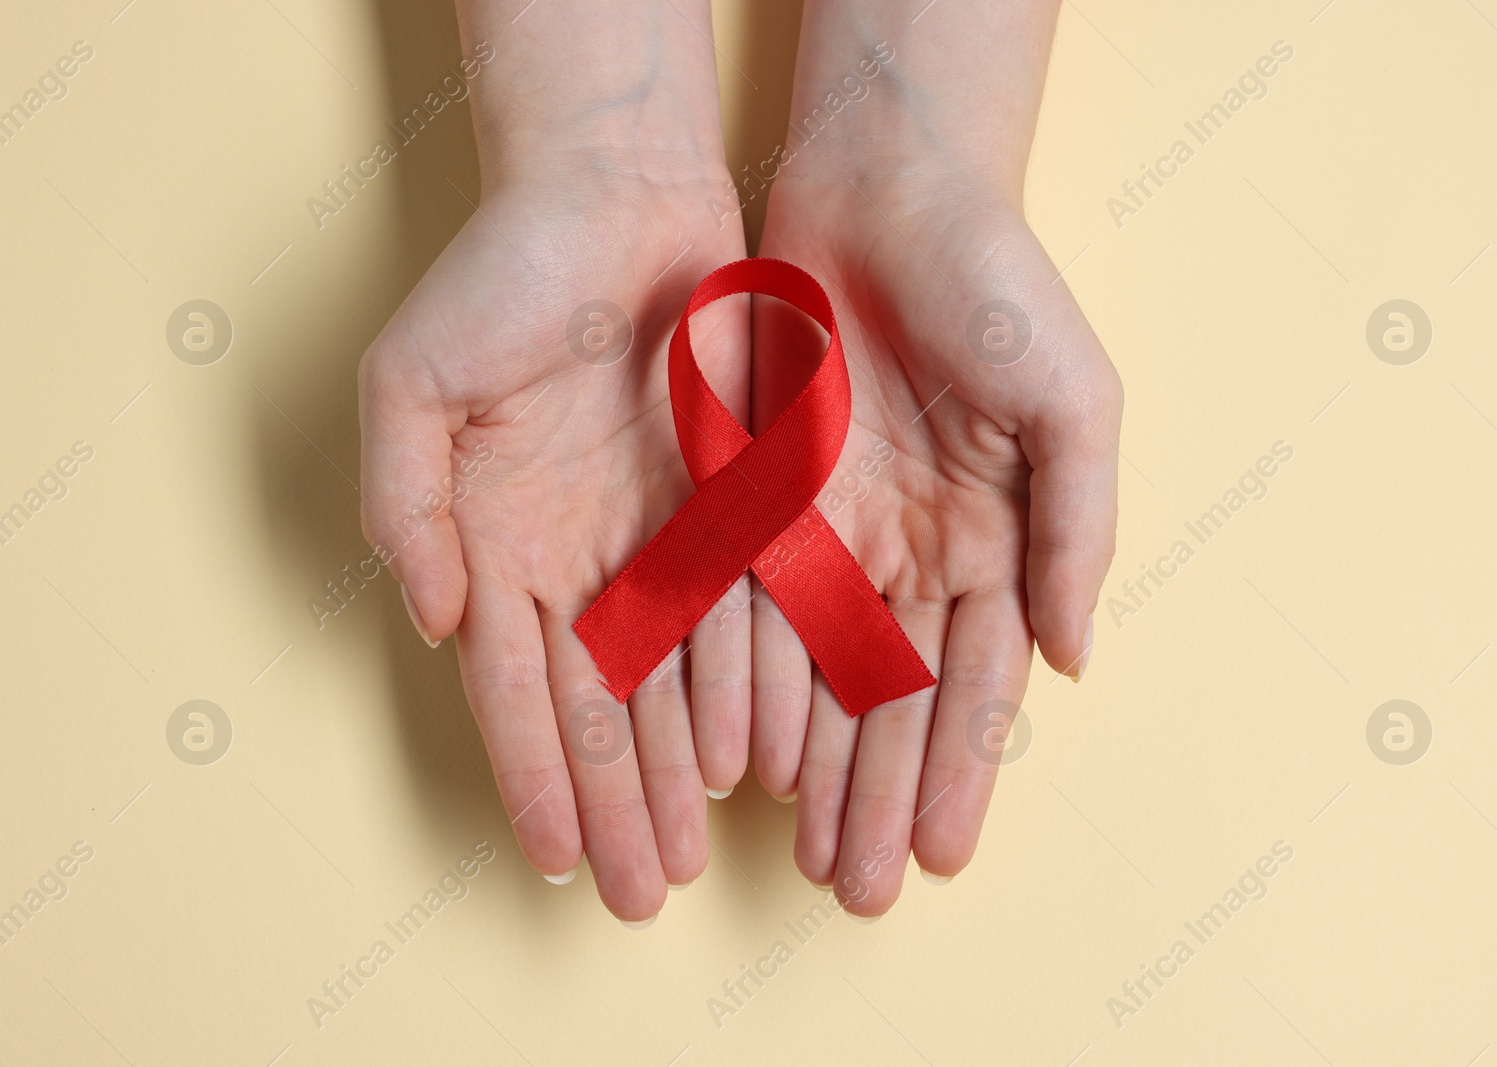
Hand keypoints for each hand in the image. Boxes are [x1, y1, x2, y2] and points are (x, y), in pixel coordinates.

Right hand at [359, 0, 750, 920]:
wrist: (620, 197)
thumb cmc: (505, 278)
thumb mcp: (414, 383)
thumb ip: (406, 507)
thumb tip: (431, 623)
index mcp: (499, 545)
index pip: (516, 688)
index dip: (533, 774)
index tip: (553, 856)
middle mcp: (580, 561)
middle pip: (597, 711)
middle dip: (613, 807)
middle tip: (635, 896)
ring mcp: (659, 540)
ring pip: (670, 687)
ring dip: (673, 777)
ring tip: (686, 858)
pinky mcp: (732, 508)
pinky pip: (739, 618)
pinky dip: (740, 691)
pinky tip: (746, 763)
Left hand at [750, 172, 1121, 915]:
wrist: (887, 189)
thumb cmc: (998, 286)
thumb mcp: (1073, 403)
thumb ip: (1077, 534)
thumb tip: (1073, 663)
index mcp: (993, 541)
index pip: (974, 684)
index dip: (958, 771)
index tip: (942, 856)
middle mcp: (911, 552)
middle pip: (891, 702)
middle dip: (877, 797)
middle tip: (859, 892)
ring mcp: (832, 530)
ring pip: (817, 677)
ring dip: (813, 768)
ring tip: (805, 854)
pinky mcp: (758, 497)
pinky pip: (748, 608)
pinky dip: (748, 685)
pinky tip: (746, 758)